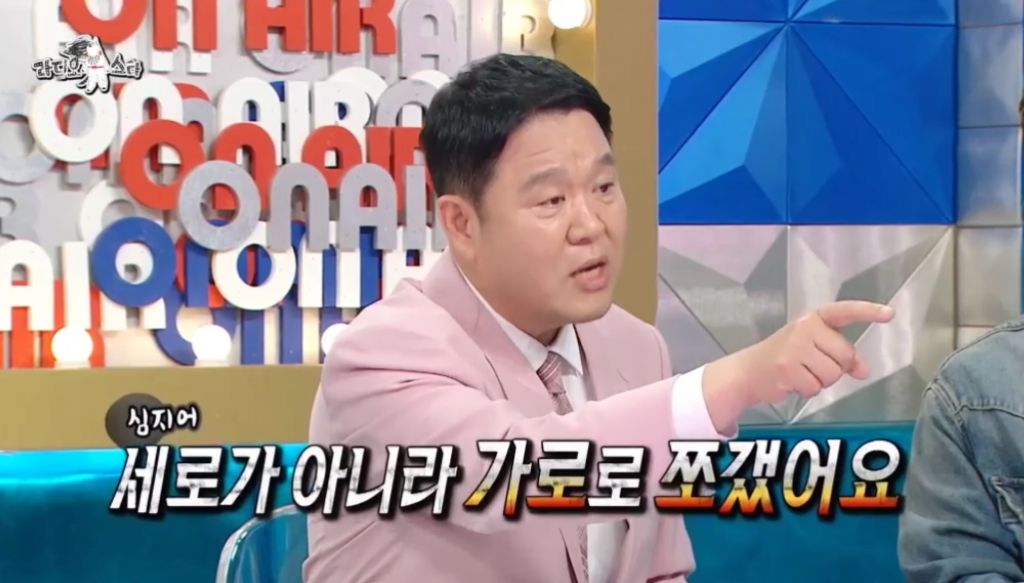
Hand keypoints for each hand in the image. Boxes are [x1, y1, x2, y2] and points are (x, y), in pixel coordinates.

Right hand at [702, 301, 894, 432]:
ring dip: (821, 381)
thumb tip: (865, 371)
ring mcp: (794, 347)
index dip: (868, 312)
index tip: (889, 313)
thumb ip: (841, 357)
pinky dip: (807, 390)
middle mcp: (805, 328)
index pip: (845, 311)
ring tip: (802, 374)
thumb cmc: (785, 357)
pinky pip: (815, 387)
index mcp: (814, 319)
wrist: (749, 371)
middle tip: (813, 366)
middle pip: (845, 355)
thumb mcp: (813, 350)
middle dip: (835, 367)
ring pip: (832, 374)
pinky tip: (793, 382)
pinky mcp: (787, 368)